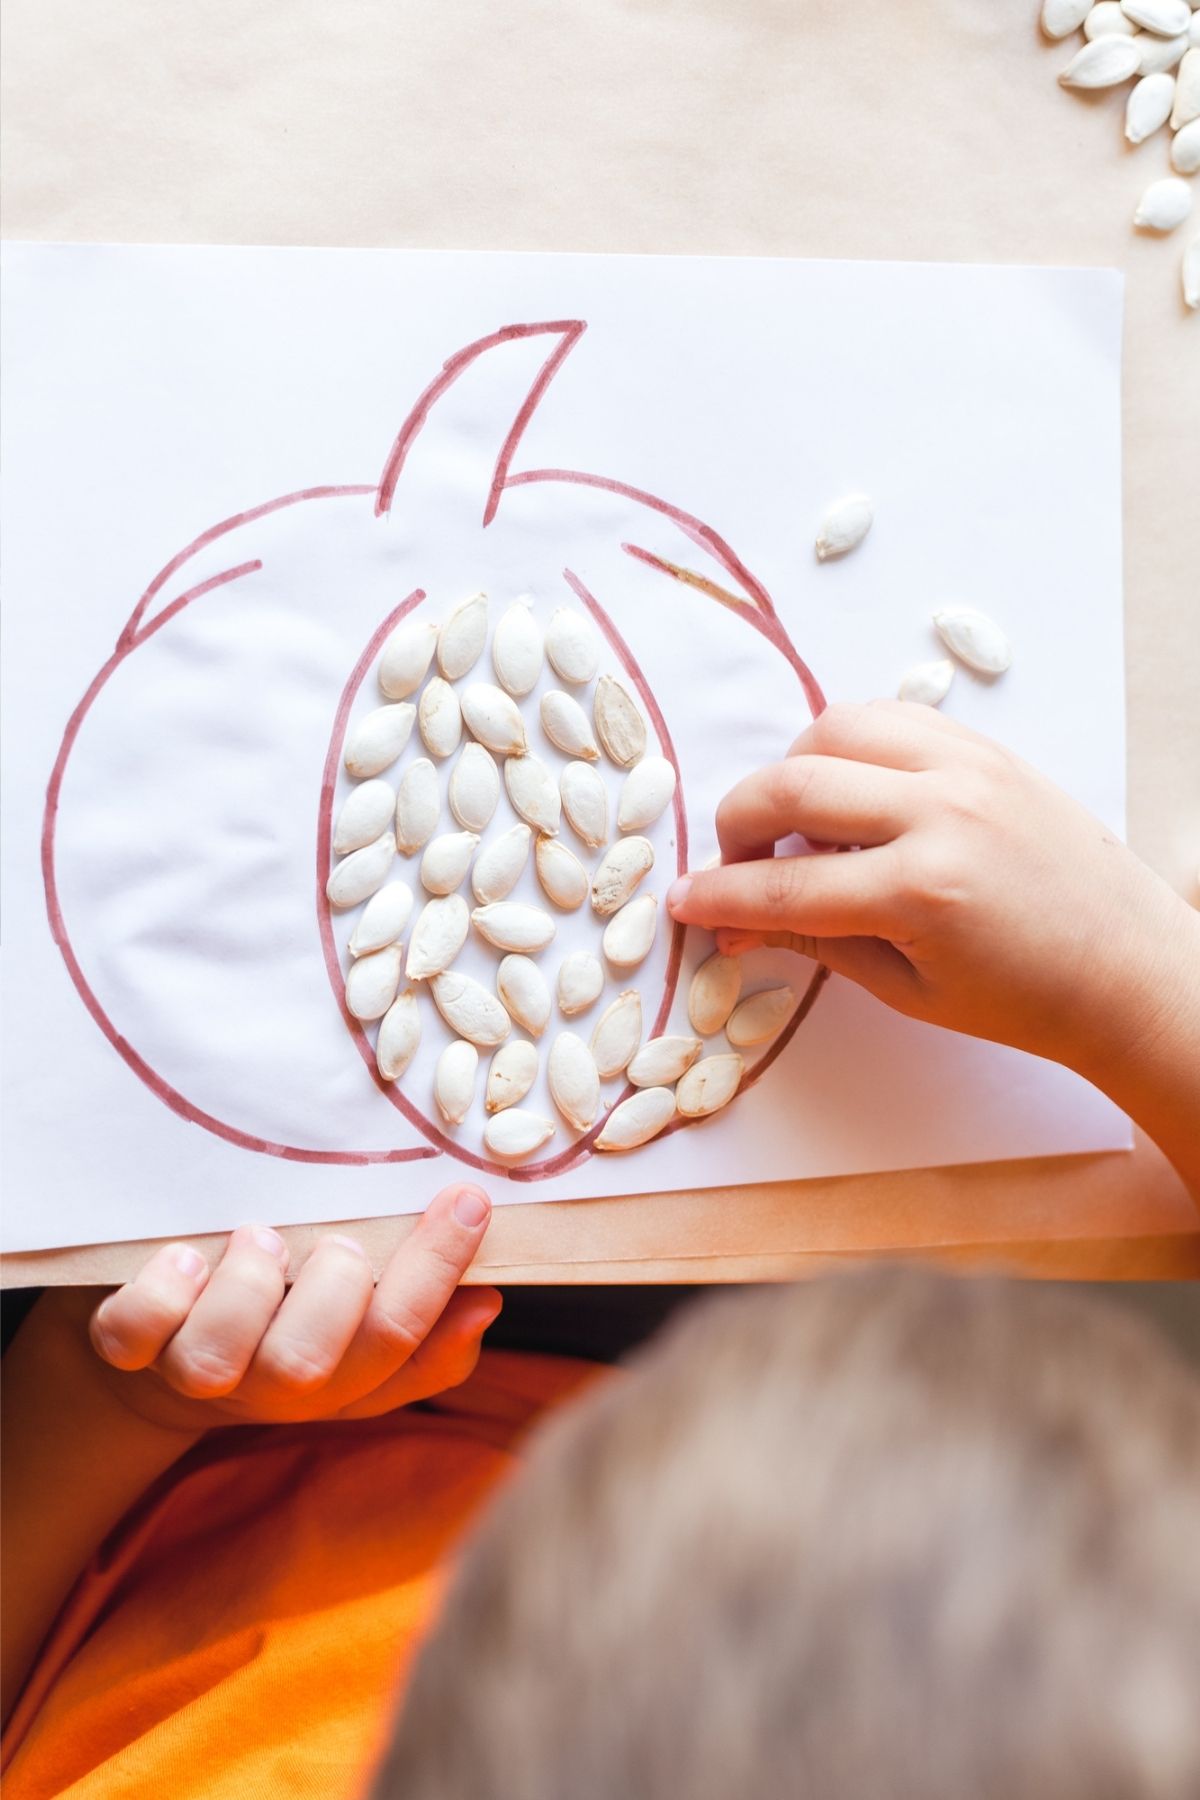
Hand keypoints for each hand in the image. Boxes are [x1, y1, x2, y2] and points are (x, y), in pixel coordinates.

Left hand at [69, 1183, 500, 1436]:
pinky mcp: (127, 1347)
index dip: (438, 1274)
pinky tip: (184, 1258)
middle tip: (340, 1244)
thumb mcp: (357, 1328)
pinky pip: (134, 1335)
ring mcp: (195, 1372)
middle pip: (311, 1364)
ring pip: (219, 1356)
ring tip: (260, 1239)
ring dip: (246, 1289)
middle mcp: (270, 1386)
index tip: (467, 1201)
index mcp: (340, 1378)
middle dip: (334, 1295)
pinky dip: (159, 1296)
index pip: (404, 1346)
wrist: (155, 1361)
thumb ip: (424, 1330)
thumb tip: (486, 1300)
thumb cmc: (279, 1319)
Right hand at [666, 700, 1197, 1078]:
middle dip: (738, 823)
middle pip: (794, 786)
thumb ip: (817, 941)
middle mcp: (943, 811)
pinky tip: (847, 792)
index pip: (787, 883)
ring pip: (836, 727)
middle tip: (733, 862)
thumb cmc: (1023, 999)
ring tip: (794, 824)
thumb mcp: (907, 988)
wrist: (1125, 969)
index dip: (721, 896)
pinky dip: (849, 745)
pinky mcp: (988, 748)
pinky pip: (891, 717)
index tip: (684, 904)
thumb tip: (737, 924)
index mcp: (923, 890)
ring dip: (793, 770)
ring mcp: (969, 767)